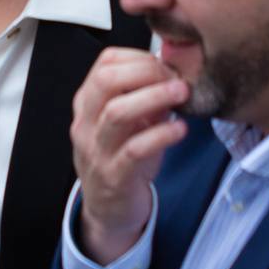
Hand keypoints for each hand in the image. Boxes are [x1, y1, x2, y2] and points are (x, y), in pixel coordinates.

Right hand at [70, 47, 187, 265]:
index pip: (105, 63)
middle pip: (106, 81)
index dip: (140, 57)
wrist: (109, 211)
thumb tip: (176, 70)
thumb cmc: (124, 158)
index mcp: (88, 103)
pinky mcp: (113, 176)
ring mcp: (96, 150)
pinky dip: (161, 134)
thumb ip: (147, 96)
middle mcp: (86, 123)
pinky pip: (135, 149)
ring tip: (183, 94)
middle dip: (146, 72)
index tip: (168, 66)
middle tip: (177, 78)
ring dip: (154, 97)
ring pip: (116, 112)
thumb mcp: (132, 123)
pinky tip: (180, 128)